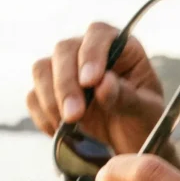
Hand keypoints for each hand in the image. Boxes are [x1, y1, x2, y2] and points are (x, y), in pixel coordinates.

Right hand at [27, 22, 166, 156]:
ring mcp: (67, 71)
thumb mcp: (145, 113)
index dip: (91, 53)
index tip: (90, 82)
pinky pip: (34, 97)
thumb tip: (102, 83)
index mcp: (121, 48)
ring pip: (42, 69)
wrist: (132, 146)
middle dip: (66, 84)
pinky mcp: (50, 92)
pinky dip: (44, 116)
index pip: (99, 34)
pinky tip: (61, 132)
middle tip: (74, 116)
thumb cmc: (144, 124)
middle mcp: (90, 52)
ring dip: (50, 99)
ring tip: (68, 125)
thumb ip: (127, 97)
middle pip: (64, 50)